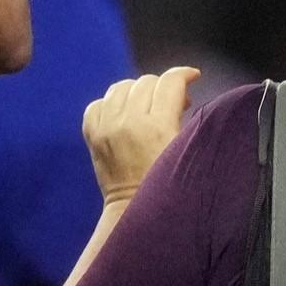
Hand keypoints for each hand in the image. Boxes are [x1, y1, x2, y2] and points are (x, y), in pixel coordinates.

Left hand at [83, 67, 200, 202]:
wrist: (135, 211)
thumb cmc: (170, 186)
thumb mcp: (187, 150)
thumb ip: (187, 119)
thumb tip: (183, 96)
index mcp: (158, 126)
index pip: (170, 82)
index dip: (184, 74)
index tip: (193, 76)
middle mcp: (129, 122)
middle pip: (146, 82)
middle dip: (163, 86)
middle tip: (175, 103)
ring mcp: (106, 127)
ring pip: (121, 87)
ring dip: (137, 92)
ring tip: (149, 107)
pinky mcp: (92, 135)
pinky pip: (97, 104)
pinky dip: (111, 104)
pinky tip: (123, 114)